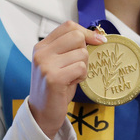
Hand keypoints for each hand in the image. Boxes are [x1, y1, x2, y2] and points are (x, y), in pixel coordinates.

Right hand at [28, 21, 106, 138]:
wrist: (42, 113)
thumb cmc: (57, 86)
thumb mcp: (61, 61)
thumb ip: (72, 47)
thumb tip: (99, 35)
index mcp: (42, 46)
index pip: (68, 26)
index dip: (86, 32)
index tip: (98, 41)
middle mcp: (41, 53)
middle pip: (77, 36)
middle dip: (85, 51)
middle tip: (77, 66)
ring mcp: (45, 65)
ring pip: (82, 53)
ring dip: (83, 67)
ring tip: (71, 77)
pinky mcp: (53, 78)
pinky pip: (81, 68)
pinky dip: (82, 76)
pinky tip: (71, 84)